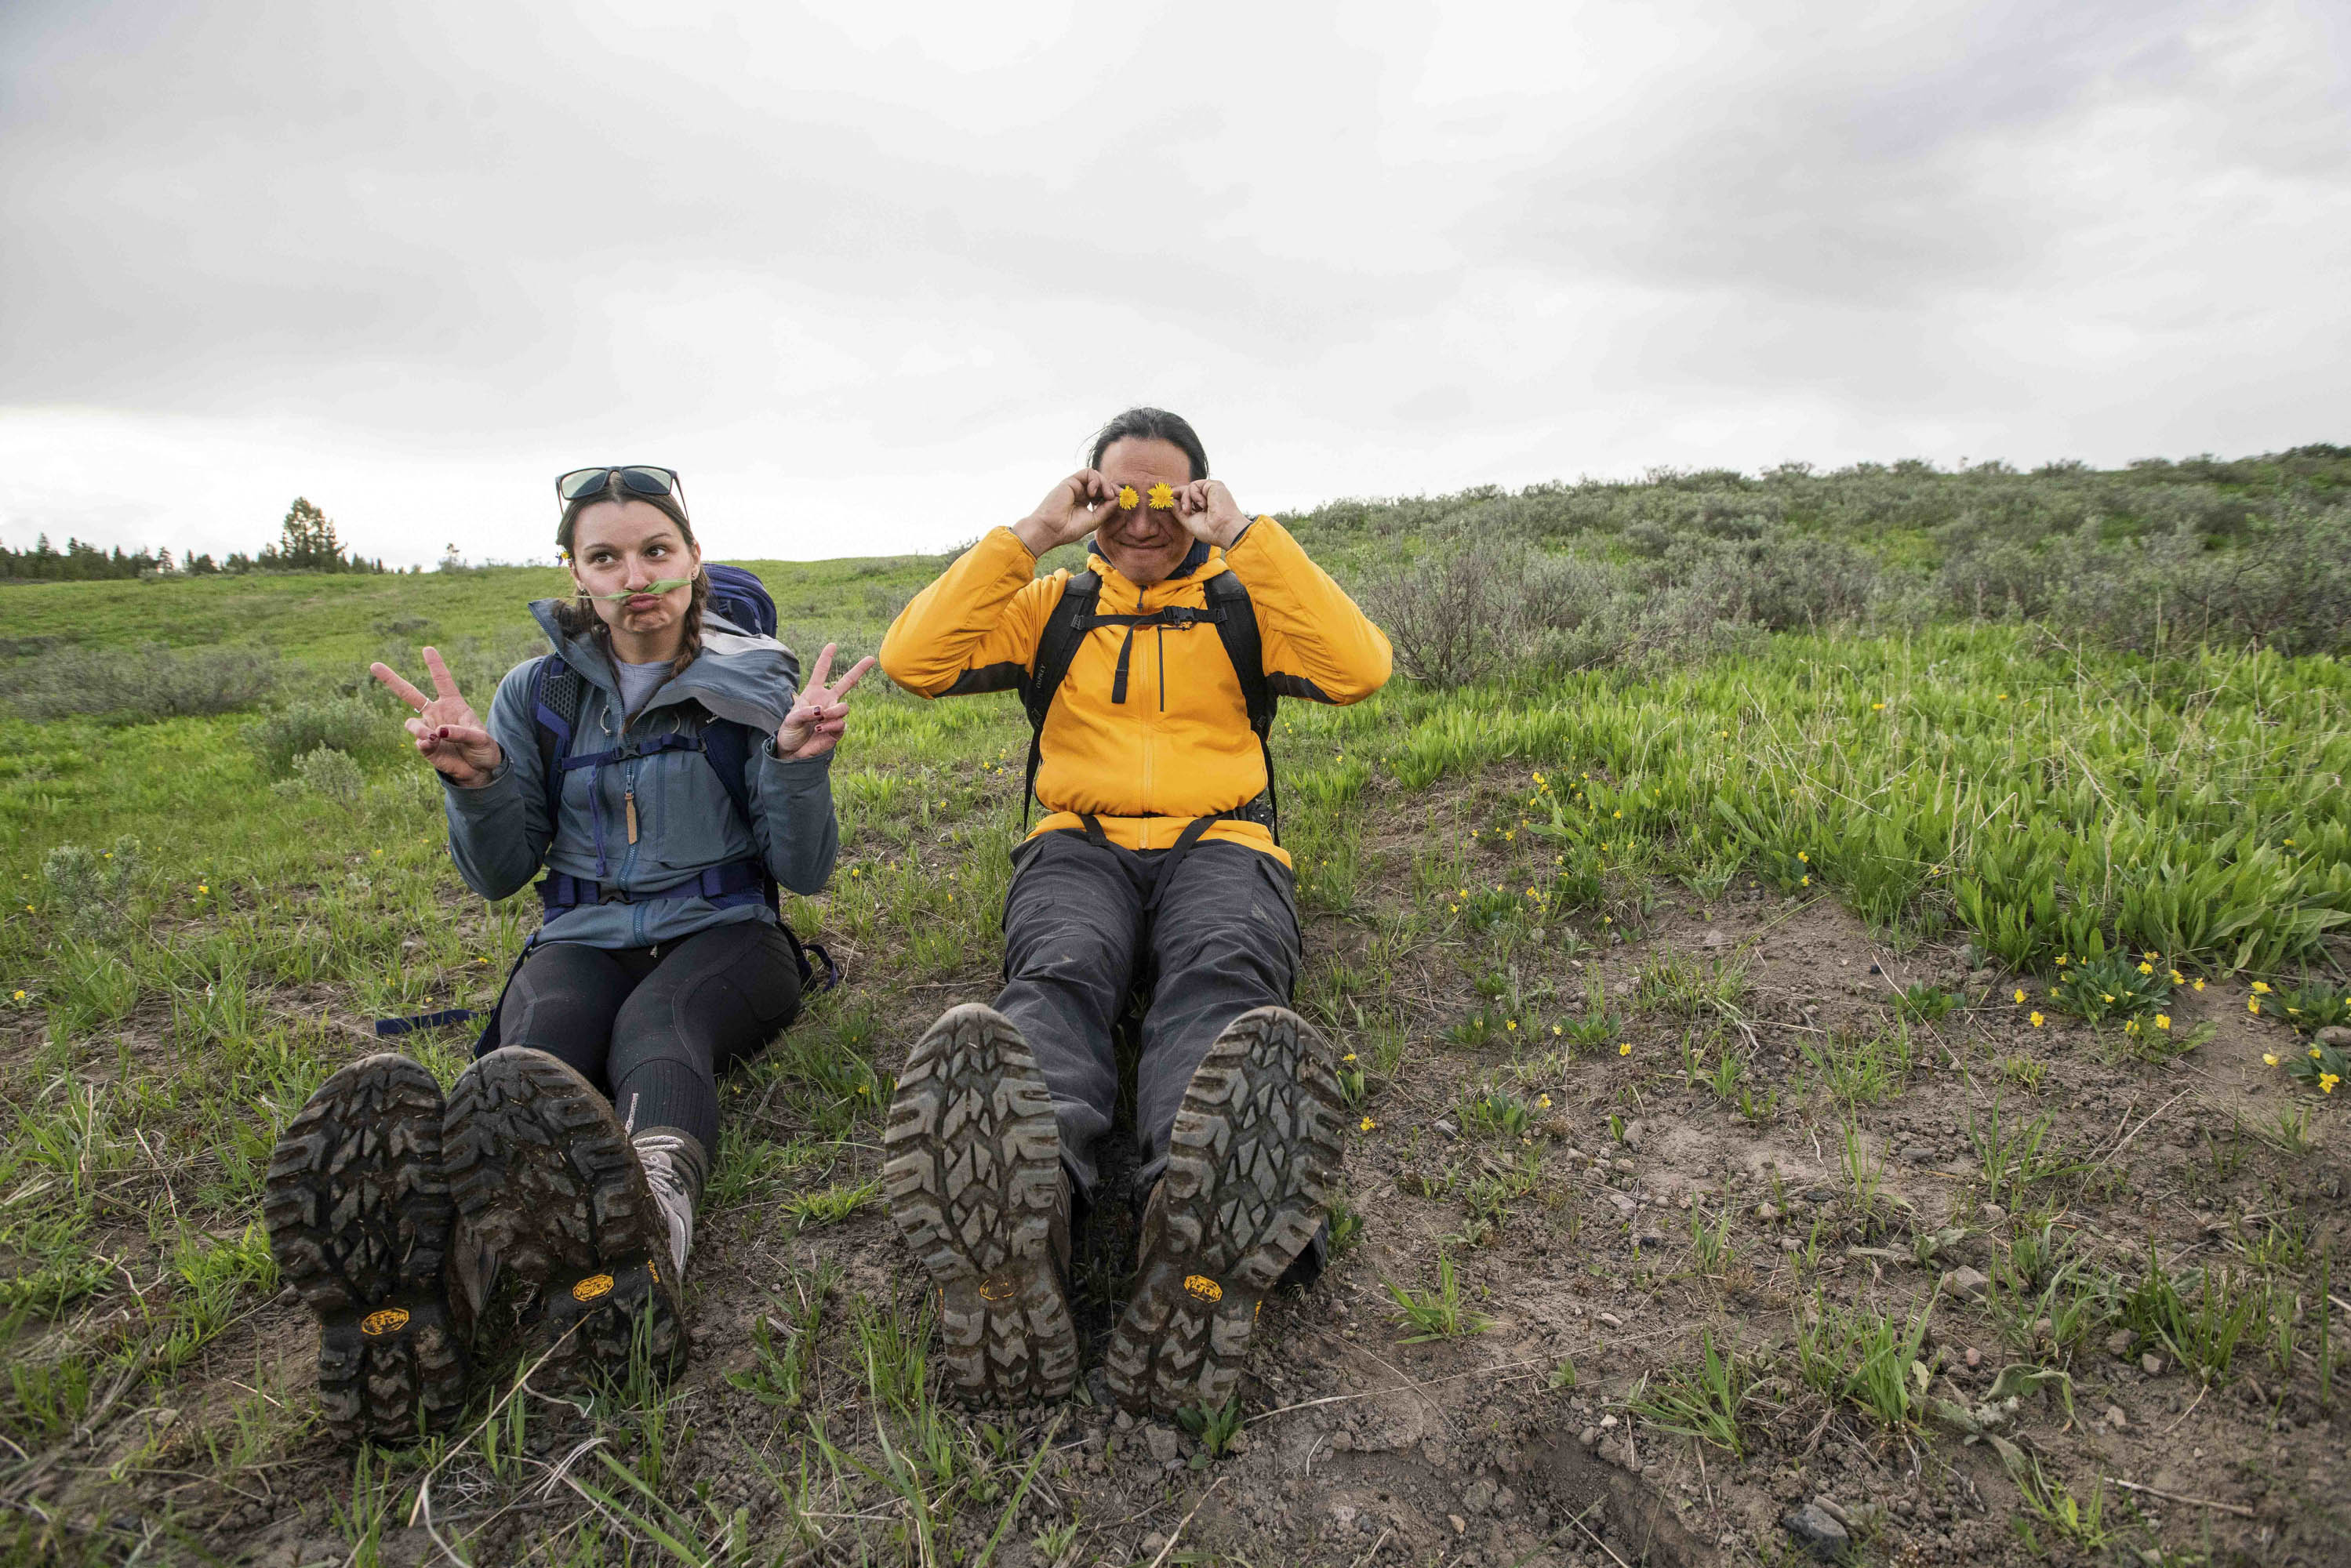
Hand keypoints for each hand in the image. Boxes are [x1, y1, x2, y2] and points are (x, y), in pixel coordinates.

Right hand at [371, 647, 501, 786]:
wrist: (480, 770)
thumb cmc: (483, 749)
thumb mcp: (480, 738)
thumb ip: (462, 732)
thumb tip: (438, 731)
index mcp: (453, 704)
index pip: (442, 681)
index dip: (435, 665)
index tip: (427, 649)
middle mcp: (437, 713)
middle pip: (410, 694)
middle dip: (391, 680)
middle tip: (373, 665)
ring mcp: (429, 729)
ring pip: (410, 723)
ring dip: (420, 729)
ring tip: (433, 737)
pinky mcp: (425, 747)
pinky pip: (419, 741)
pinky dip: (425, 743)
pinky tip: (434, 745)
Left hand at [774, 642, 876, 759]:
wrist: (793, 751)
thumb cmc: (789, 731)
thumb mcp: (791, 719)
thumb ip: (806, 712)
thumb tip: (822, 710)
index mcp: (813, 693)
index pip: (820, 672)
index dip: (826, 658)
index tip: (832, 645)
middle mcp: (827, 701)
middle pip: (847, 682)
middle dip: (859, 670)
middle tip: (871, 658)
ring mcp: (833, 715)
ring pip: (845, 707)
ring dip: (833, 713)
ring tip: (819, 721)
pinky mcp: (837, 730)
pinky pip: (841, 724)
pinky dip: (830, 726)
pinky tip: (819, 730)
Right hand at [1011, 469, 1121, 557]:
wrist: (1050, 530)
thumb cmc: (1068, 529)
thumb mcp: (1094, 520)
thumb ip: (1106, 509)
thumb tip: (1119, 498)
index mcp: (1085, 503)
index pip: (1103, 493)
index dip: (1114, 495)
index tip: (1122, 501)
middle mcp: (1080, 493)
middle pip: (1102, 483)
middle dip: (1112, 488)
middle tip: (1117, 496)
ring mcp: (1075, 486)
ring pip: (1096, 476)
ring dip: (1105, 483)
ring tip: (1107, 495)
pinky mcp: (1070, 481)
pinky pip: (1088, 472)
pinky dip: (1095, 479)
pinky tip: (1094, 492)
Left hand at [1173, 479, 1250, 547]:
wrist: (1224, 530)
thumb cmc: (1210, 531)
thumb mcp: (1188, 520)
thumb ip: (1178, 510)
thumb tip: (1169, 499)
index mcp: (1205, 506)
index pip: (1189, 498)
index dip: (1177, 497)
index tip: (1166, 499)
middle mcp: (1209, 497)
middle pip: (1188, 491)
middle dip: (1178, 496)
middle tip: (1169, 501)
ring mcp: (1212, 491)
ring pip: (1189, 488)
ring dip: (1185, 499)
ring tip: (1189, 511)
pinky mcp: (1214, 485)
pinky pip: (1194, 485)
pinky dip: (1194, 495)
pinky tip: (1202, 505)